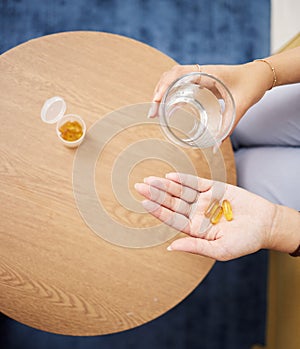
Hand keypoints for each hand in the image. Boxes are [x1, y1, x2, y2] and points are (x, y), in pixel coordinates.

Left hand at [135, 173, 276, 260]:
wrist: (266, 224)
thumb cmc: (245, 241)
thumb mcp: (220, 250)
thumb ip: (195, 247)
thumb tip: (171, 248)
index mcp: (195, 229)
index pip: (172, 218)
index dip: (158, 211)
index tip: (144, 203)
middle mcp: (196, 213)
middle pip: (172, 203)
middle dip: (156, 195)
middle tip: (139, 187)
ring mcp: (204, 200)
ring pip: (180, 191)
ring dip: (166, 185)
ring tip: (150, 180)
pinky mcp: (214, 188)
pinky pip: (196, 182)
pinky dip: (184, 179)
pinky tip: (170, 176)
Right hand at [148, 63, 271, 130]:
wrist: (260, 75)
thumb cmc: (251, 86)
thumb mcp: (240, 106)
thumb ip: (228, 127)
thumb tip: (215, 147)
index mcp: (207, 73)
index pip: (178, 74)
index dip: (164, 87)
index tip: (157, 102)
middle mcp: (200, 71)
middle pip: (170, 76)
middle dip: (158, 93)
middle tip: (152, 113)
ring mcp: (199, 75)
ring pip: (172, 79)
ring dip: (162, 92)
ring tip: (156, 111)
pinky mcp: (200, 80)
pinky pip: (180, 84)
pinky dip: (171, 93)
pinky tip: (169, 108)